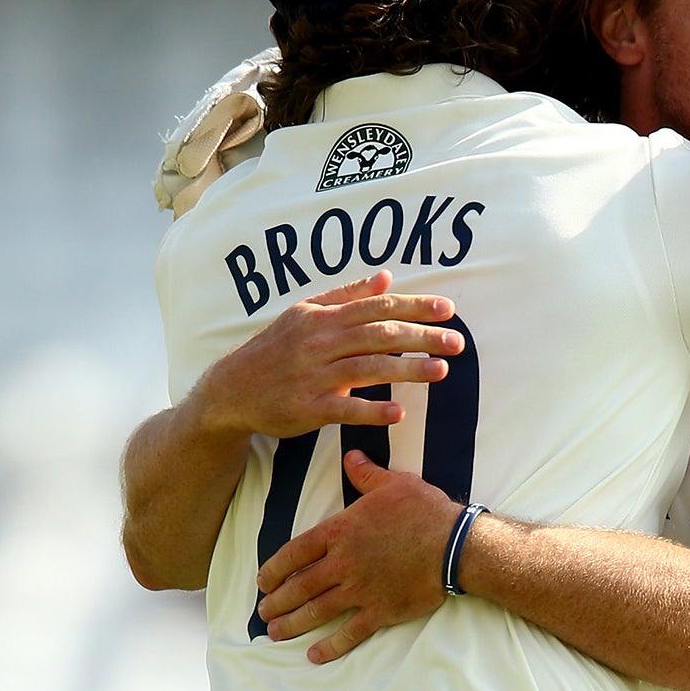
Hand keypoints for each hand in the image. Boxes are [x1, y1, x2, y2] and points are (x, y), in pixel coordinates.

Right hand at [187, 272, 464, 441]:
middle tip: (457, 342)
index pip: (376, 307)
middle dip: (421, 337)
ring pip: (367, 368)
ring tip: (441, 371)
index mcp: (322, 317)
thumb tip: (387, 277)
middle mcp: (318, 342)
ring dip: (406, 370)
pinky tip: (399, 413)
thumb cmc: (275, 349)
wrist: (231, 390)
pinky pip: (344, 408)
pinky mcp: (307, 407)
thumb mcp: (304, 313)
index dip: (414, 307)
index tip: (447, 309)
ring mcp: (312, 375)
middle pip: (378, 335)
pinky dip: (372, 410)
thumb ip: (346, 296)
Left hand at [259, 451, 464, 662]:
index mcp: (341, 532)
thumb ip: (366, 474)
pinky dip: (330, 646)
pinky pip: (349, 633)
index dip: (274, 568)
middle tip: (263, 611)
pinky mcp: (380, 611)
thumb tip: (351, 456)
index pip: (295, 552)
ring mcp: (360, 590)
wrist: (456, 545)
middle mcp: (343, 563)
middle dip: (277, 601)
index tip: (263, 581)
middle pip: (300, 585)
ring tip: (275, 633)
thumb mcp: (394, 484)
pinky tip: (315, 655)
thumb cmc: (425, 511)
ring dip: (292, 624)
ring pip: (316, 611)